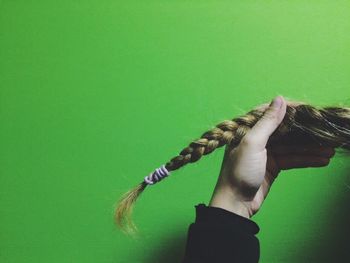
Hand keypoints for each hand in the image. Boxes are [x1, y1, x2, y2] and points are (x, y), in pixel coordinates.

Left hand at [209, 96, 335, 217]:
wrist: (235, 203)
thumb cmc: (238, 172)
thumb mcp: (252, 143)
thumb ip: (267, 122)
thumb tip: (279, 99)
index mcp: (247, 129)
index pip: (271, 114)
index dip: (290, 111)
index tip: (310, 111)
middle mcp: (256, 139)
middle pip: (285, 131)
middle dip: (305, 132)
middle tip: (326, 132)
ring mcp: (265, 153)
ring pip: (292, 146)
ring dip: (310, 148)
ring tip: (331, 149)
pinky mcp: (272, 167)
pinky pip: (292, 159)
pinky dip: (306, 159)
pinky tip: (321, 159)